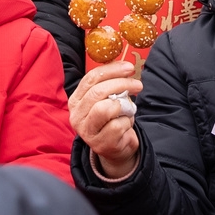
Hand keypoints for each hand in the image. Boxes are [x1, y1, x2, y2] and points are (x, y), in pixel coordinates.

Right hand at [69, 62, 142, 178]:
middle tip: (137, 85)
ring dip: (123, 107)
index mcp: (76, 100)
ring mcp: (87, 131)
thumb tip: (125, 66)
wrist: (115, 148)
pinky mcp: (100, 144)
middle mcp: (77, 116)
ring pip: (106, 108)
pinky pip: (118, 125)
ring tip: (126, 111)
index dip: (111, 70)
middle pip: (98, 92)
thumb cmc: (112, 119)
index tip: (128, 67)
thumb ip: (110, 84)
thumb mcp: (107, 99)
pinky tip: (125, 126)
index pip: (90, 79)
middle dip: (121, 84)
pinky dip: (127, 123)